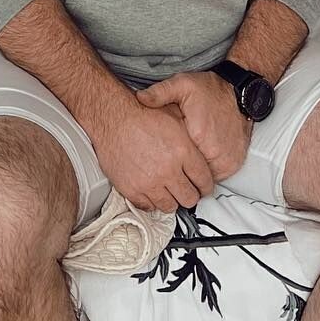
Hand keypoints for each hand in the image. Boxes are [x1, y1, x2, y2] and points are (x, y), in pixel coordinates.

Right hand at [89, 96, 215, 213]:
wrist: (113, 117)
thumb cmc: (141, 114)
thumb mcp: (175, 118)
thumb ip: (191, 139)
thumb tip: (203, 152)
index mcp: (182, 151)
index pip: (204, 181)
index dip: (206, 186)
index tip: (203, 187)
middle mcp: (168, 169)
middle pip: (190, 198)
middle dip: (191, 194)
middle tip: (187, 189)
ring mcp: (149, 182)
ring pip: (170, 206)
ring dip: (172, 199)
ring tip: (169, 190)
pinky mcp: (132, 189)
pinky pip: (148, 207)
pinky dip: (152, 201)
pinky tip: (152, 190)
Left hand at [136, 72, 251, 180]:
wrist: (239, 93)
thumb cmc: (209, 90)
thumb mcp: (182, 84)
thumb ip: (160, 92)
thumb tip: (140, 98)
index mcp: (199, 135)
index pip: (178, 162)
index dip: (166, 160)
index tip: (159, 155)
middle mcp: (216, 152)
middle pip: (190, 174)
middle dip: (180, 169)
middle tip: (169, 160)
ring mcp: (228, 161)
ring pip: (204, 178)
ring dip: (194, 172)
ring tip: (184, 160)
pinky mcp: (235, 164)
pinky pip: (216, 176)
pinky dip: (207, 170)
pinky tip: (199, 158)